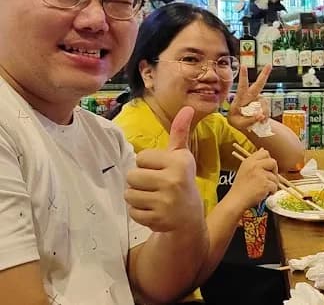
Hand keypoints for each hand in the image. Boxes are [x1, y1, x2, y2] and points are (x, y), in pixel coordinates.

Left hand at [125, 106, 204, 232]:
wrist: (190, 217)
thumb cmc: (182, 180)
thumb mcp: (182, 157)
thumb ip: (180, 132)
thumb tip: (187, 107)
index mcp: (179, 162)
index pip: (141, 157)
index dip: (148, 164)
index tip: (162, 170)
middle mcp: (174, 180)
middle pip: (132, 176)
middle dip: (140, 181)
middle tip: (156, 186)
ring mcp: (165, 202)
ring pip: (129, 194)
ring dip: (137, 197)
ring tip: (153, 198)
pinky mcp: (157, 219)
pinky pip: (133, 212)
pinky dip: (139, 213)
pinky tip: (153, 211)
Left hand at [228, 65, 270, 132]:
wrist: (244, 125)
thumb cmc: (237, 120)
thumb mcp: (238, 123)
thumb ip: (249, 120)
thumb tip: (261, 115)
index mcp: (240, 97)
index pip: (242, 85)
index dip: (243, 76)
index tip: (243, 65)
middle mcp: (251, 96)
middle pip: (259, 84)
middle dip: (264, 74)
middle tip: (269, 65)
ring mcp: (258, 100)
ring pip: (264, 104)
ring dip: (263, 113)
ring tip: (259, 121)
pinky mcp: (264, 105)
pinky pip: (267, 111)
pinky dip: (265, 117)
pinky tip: (262, 121)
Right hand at [228, 148, 279, 209]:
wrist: (236, 200)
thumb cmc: (240, 187)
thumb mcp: (244, 169)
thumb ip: (254, 161)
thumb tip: (263, 149)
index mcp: (249, 161)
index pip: (264, 152)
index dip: (268, 159)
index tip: (268, 167)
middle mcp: (254, 165)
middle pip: (273, 162)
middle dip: (274, 170)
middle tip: (270, 178)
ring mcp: (260, 174)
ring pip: (275, 177)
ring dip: (273, 184)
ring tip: (264, 189)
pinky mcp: (265, 183)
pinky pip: (275, 186)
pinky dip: (272, 191)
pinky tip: (265, 193)